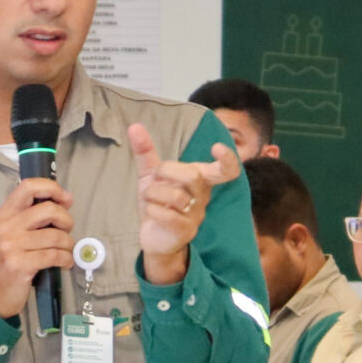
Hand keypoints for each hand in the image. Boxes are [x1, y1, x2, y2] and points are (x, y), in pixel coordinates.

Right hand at [0, 177, 75, 319]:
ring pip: (55, 236)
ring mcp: (12, 246)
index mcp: (4, 214)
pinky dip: (65, 259)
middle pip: (49, 210)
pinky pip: (54, 256)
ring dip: (68, 244)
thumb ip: (30, 216)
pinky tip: (64, 262)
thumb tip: (64, 201)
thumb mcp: (9, 232)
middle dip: (66, 220)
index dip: (52, 188)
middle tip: (66, 230)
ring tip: (66, 250)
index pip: (28, 187)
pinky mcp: (21, 265)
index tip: (65, 199)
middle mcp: (6, 227)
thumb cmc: (4, 261)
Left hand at [129, 123, 240, 283]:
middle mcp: (202, 197)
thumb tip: (134, 125)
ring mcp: (195, 216)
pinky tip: (150, 212)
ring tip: (148, 198)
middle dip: (168, 171)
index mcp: (200, 180)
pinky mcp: (185, 231)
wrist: (154, 237)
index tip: (216, 147)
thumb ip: (145, 151)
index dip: (227, 159)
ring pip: (177, 197)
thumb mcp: (150, 175)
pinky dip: (152, 210)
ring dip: (153, 193)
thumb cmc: (158, 202)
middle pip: (194, 176)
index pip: (226, 170)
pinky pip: (168, 216)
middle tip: (155, 177)